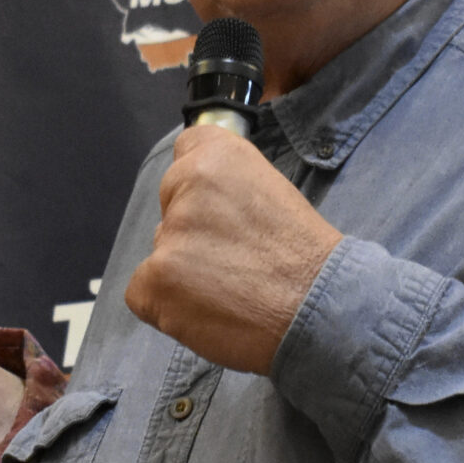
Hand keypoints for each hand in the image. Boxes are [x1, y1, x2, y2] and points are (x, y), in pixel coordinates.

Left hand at [122, 125, 343, 374]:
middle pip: (170, 208)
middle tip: (232, 260)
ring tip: (229, 292)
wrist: (321, 310)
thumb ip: (230, 189)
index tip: (218, 210)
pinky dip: (167, 308)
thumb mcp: (273, 194)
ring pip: (161, 252)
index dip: (200, 185)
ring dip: (183, 273)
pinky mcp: (156, 279)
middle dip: (191, 233)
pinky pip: (142, 293)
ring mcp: (169, 234)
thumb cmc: (305, 260)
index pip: (187, 149)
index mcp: (220, 156)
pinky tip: (208, 313)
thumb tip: (203, 202)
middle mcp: (188, 184)